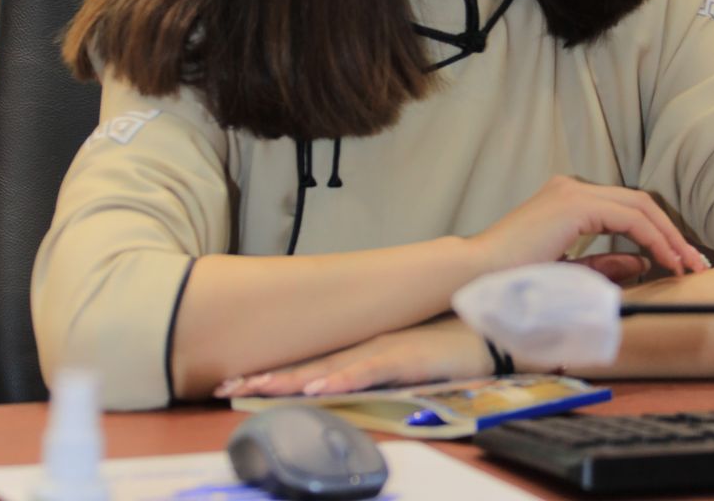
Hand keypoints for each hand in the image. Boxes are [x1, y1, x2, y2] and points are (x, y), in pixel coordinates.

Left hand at [215, 316, 489, 399]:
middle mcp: (365, 345)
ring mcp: (384, 349)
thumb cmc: (449, 342)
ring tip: (255, 385)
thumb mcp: (404, 356)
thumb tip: (343, 377)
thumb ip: (376, 363)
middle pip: (308, 365)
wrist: (489, 325)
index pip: (309, 362)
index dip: (272, 369)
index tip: (235, 378)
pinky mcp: (407, 358)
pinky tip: (319, 388)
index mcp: (362, 346)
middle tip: (223, 384)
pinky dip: (343, 379)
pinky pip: (370, 370)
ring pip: (329, 368)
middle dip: (266, 375)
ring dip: (292, 378)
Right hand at [471, 176, 705, 277]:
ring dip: (668, 236)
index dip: (659, 234)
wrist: (477, 272)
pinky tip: (664, 260)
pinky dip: (651, 238)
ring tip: (687, 264)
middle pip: (640, 202)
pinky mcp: (574, 204)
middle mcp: (573, 187)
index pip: (627, 209)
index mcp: (568, 199)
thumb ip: (602, 264)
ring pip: (639, 205)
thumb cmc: (513, 277)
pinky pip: (628, 217)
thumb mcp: (567, 271)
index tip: (679, 263)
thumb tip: (642, 262)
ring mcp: (573, 192)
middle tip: (695, 263)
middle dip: (672, 234)